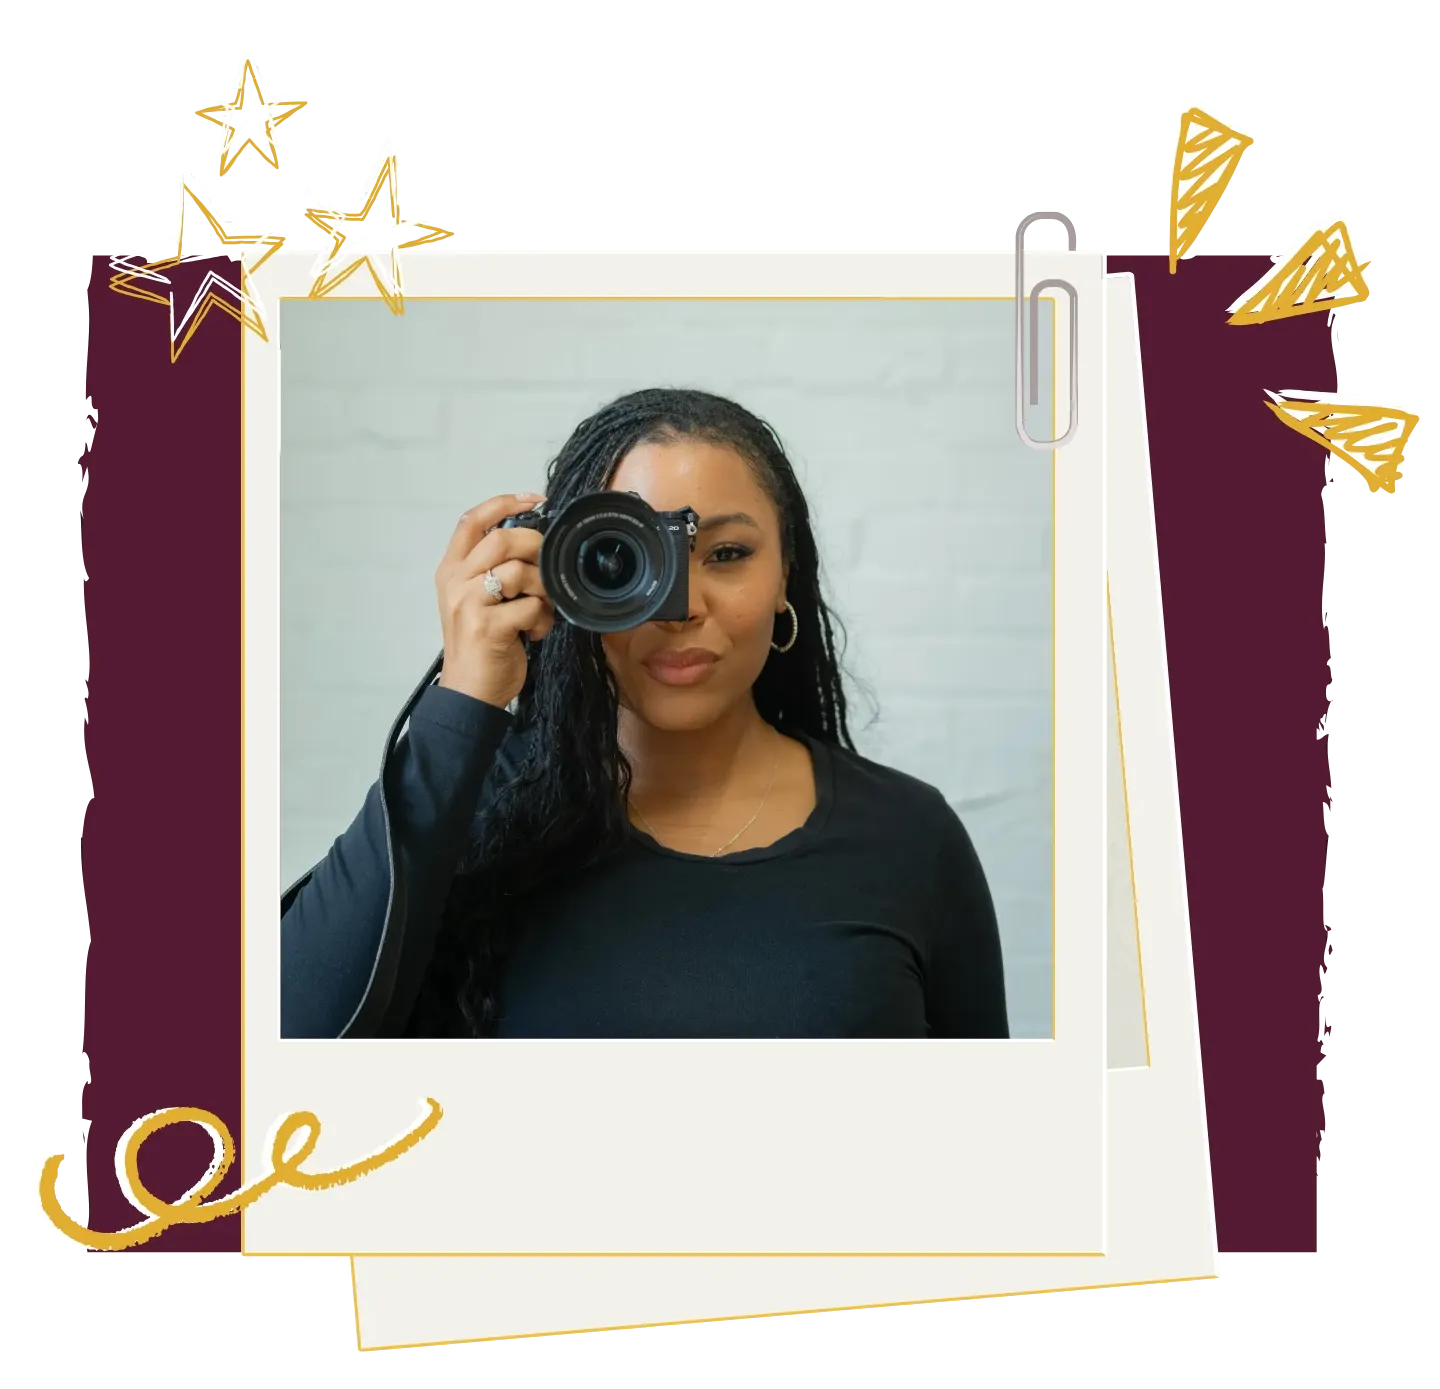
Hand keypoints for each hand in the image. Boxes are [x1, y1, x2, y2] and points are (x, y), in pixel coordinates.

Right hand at [435, 493, 554, 709]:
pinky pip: (529, 607)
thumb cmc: (481, 645)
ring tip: (541, 612)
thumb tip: (537, 544)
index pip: (472, 520)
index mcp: (451, 570)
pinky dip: (542, 619)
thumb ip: (495, 570)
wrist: (469, 693)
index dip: (504, 503)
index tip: (536, 500)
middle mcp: (455, 582)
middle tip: (548, 569)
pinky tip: (537, 633)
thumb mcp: (478, 601)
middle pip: (502, 540)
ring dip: (542, 591)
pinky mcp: (486, 627)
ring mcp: (468, 604)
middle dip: (536, 550)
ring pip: (519, 572)